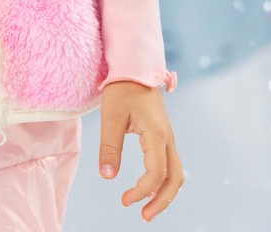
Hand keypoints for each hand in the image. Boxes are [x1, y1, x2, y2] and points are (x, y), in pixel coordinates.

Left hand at [99, 80, 183, 221]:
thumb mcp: (111, 117)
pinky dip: (163, 180)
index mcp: (157, 135)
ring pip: (175, 173)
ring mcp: (168, 137)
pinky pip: (170, 164)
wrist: (134, 67)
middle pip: (174, 179)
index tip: (124, 200)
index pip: (156, 173)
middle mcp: (167, 138)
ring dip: (164, 193)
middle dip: (161, 201)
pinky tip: (148, 187)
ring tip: (146, 208)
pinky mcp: (163, 135)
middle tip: (143, 215)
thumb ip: (109, 147)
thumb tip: (108, 177)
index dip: (141, 190)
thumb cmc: (121, 89)